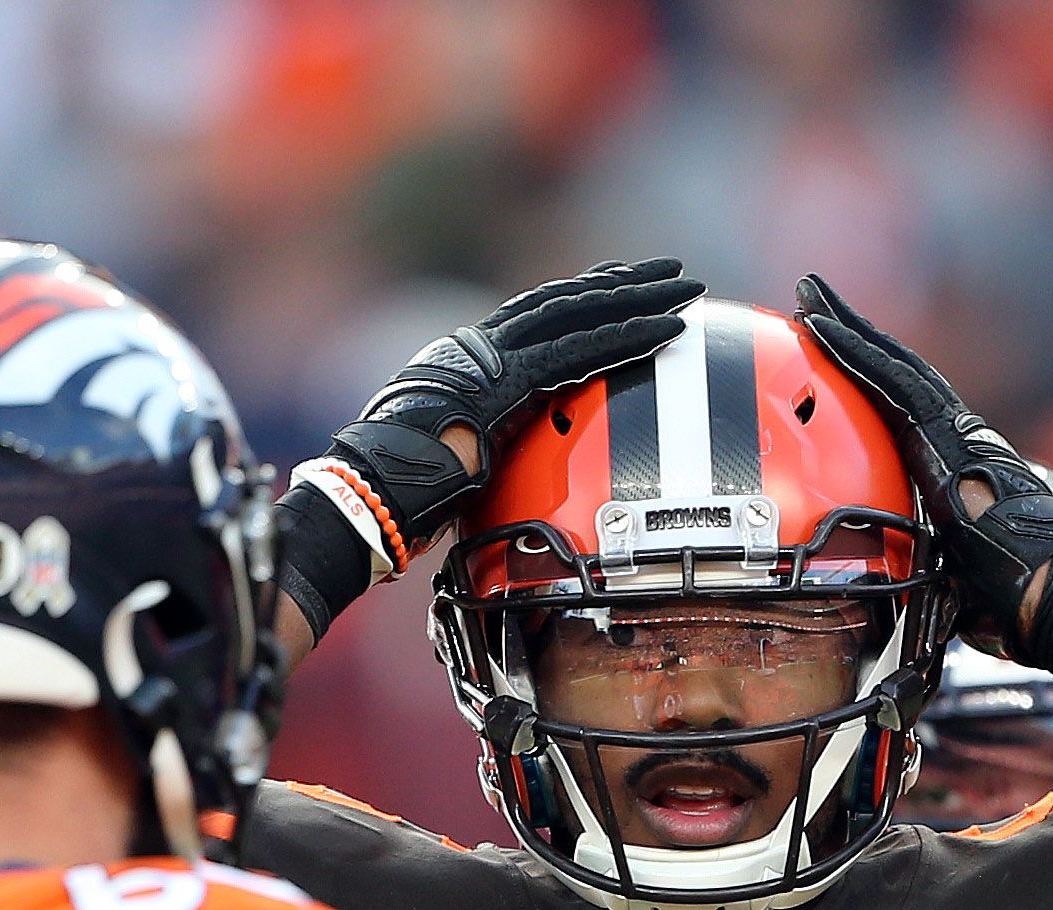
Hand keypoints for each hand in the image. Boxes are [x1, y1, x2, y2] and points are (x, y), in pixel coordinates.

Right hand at [328, 258, 703, 557]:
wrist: (367, 496)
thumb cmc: (398, 494)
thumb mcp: (451, 457)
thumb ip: (483, 443)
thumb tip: (496, 465)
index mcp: (464, 360)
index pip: (534, 317)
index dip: (583, 296)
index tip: (621, 282)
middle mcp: (478, 346)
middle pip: (564, 301)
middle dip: (622, 283)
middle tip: (671, 269)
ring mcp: (492, 358)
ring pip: (579, 314)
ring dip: (639, 299)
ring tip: (685, 287)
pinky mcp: (507, 382)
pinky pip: (582, 353)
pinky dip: (630, 339)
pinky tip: (669, 329)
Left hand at [792, 272, 1052, 648]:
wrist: (1049, 594)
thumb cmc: (1011, 600)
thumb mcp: (950, 574)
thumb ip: (924, 562)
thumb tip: (904, 590)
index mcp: (954, 464)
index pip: (903, 407)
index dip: (870, 373)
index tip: (836, 346)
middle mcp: (955, 436)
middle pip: (896, 372)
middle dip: (853, 333)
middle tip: (812, 297)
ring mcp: (952, 430)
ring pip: (891, 365)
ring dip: (846, 327)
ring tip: (809, 294)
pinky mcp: (944, 434)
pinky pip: (889, 382)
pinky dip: (853, 352)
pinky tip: (821, 327)